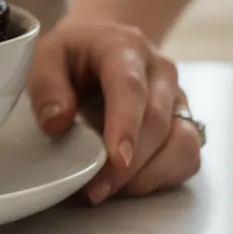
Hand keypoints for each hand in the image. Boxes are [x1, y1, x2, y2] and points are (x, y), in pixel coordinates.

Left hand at [28, 16, 201, 204]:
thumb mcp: (45, 57)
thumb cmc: (73, 54)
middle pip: (157, 122)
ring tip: (110, 189)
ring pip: (183, 143)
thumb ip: (46, 86)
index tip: (117, 158)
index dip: (126, 125)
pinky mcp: (183, 123)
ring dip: (148, 175)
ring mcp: (176, 99)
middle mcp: (160, 73)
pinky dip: (161, 177)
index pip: (130, 88)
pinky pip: (187, 157)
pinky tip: (129, 183)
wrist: (100, 44)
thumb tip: (57, 122)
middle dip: (128, 165)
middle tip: (95, 189)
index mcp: (125, 48)